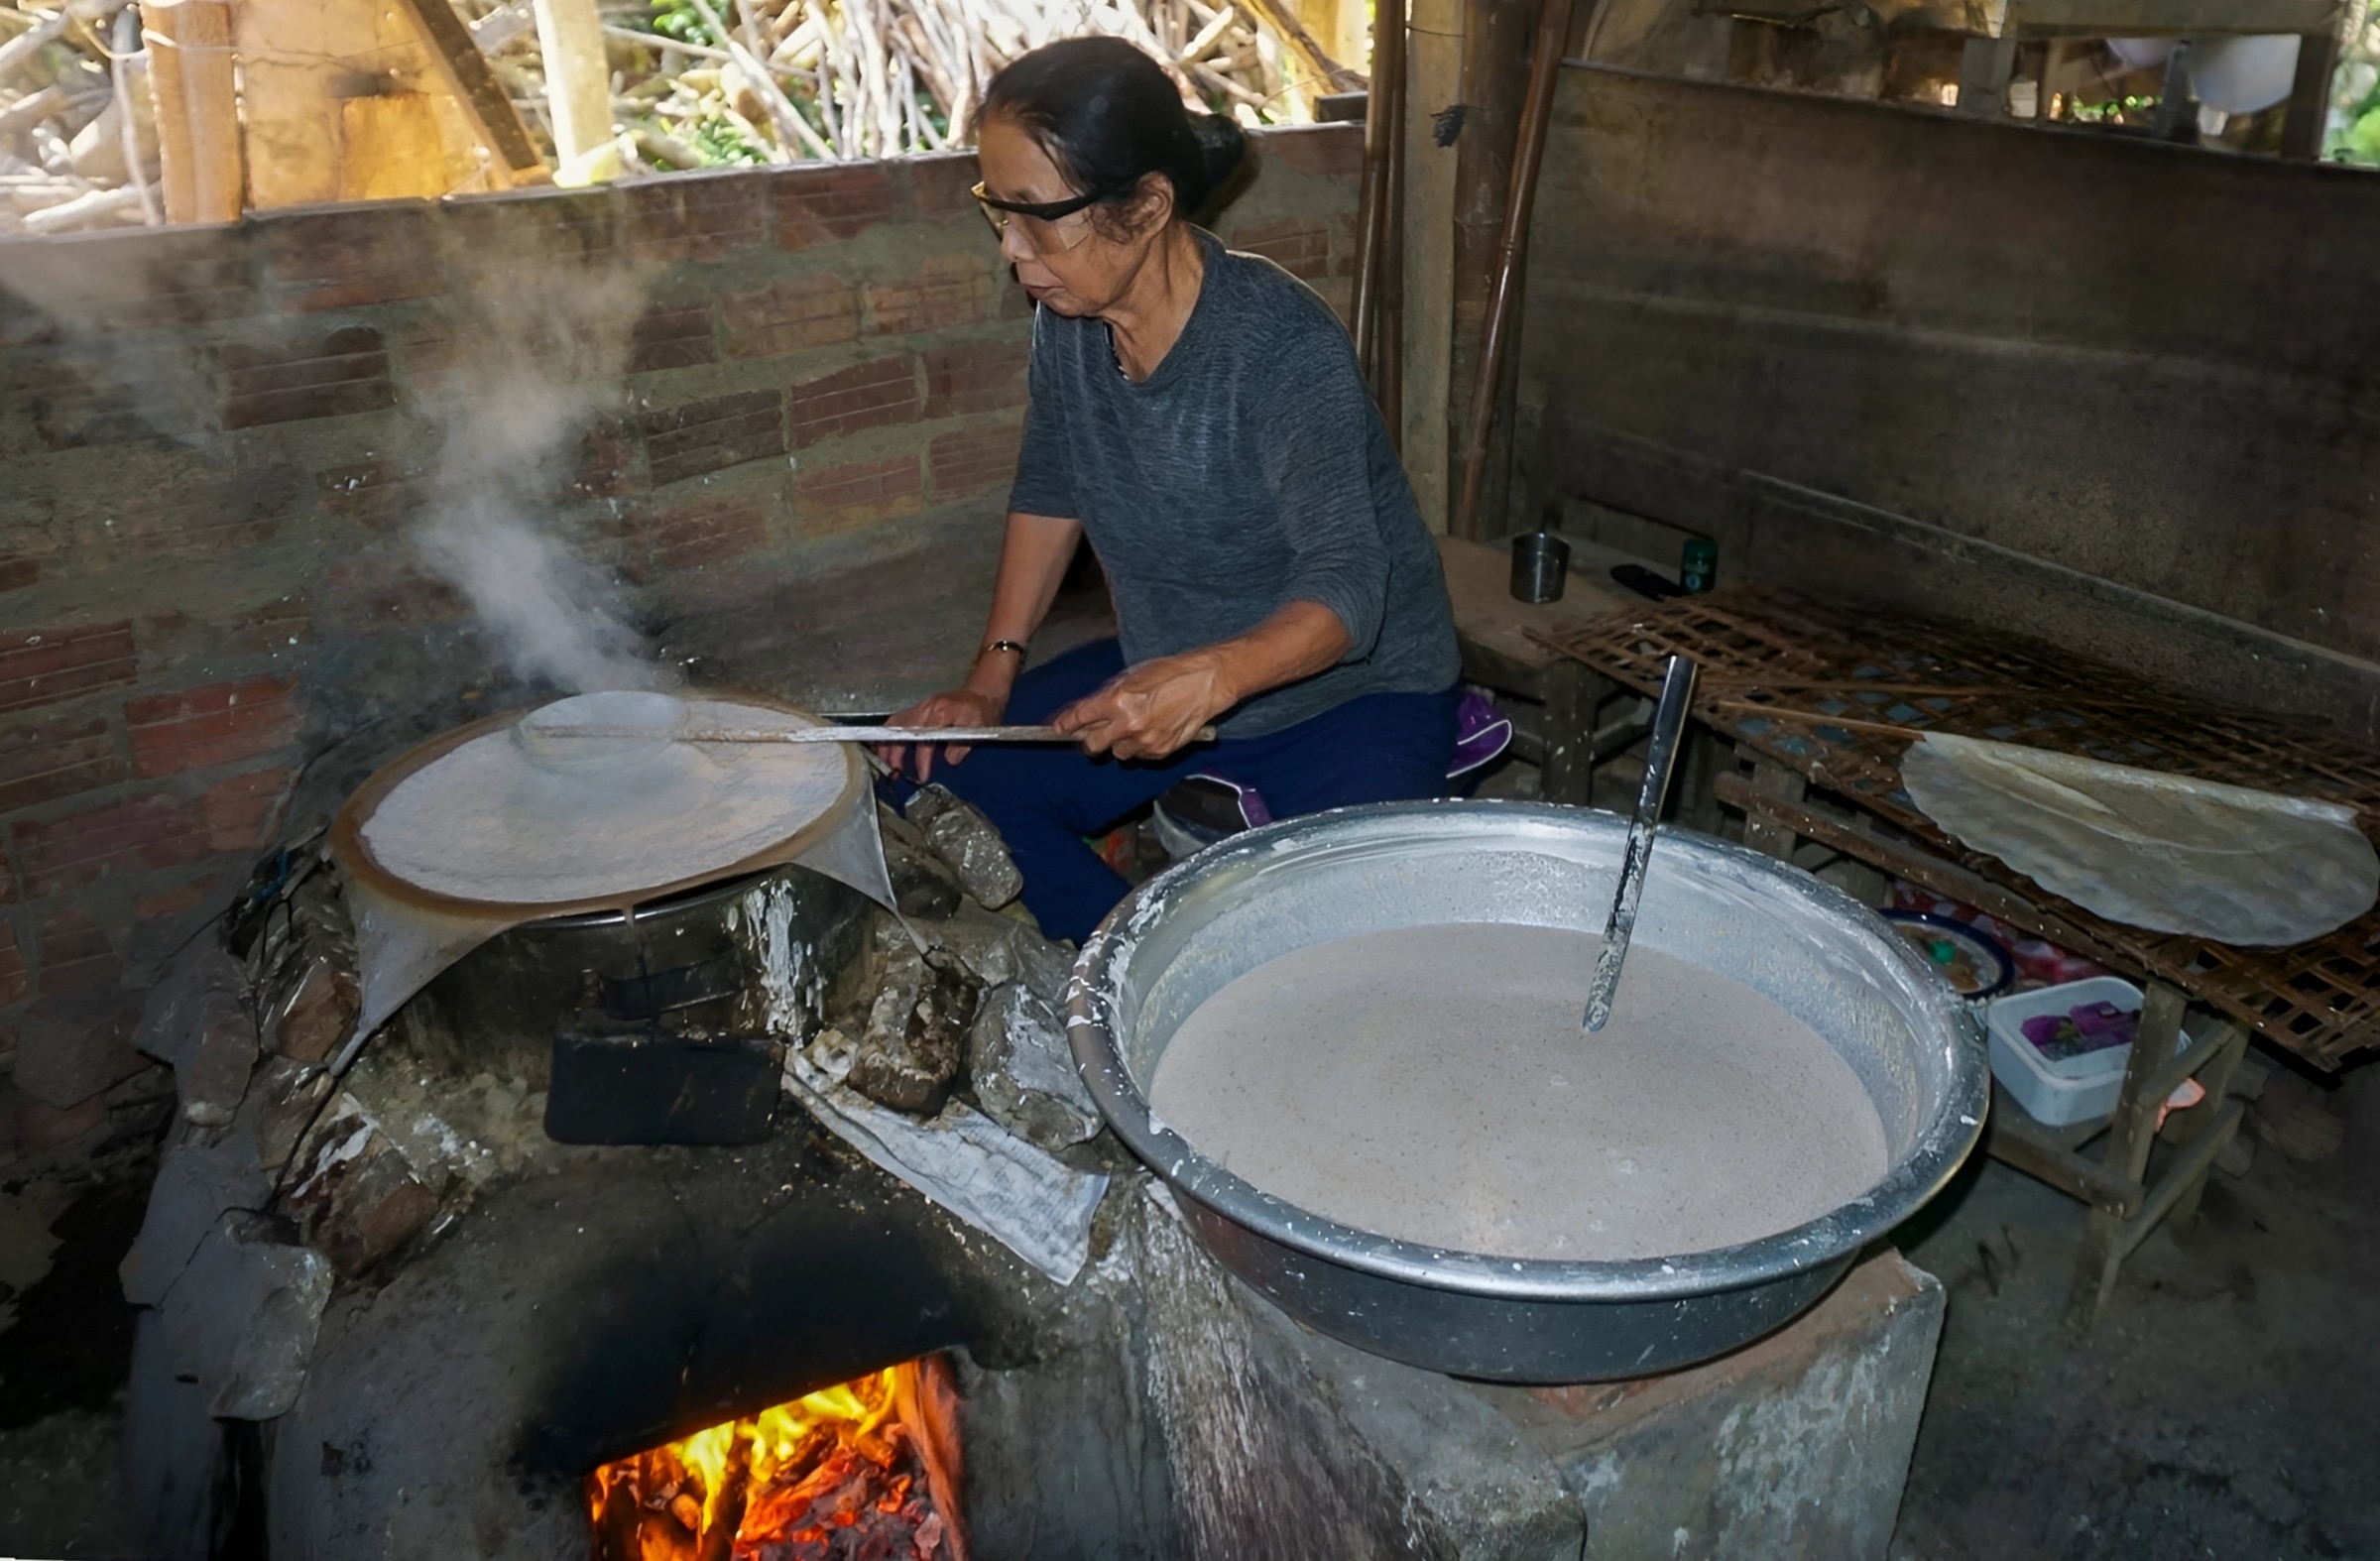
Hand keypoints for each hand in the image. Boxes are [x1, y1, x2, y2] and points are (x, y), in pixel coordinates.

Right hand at [878, 687, 1003, 781]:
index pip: (925, 738)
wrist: (980, 695)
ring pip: (894, 725)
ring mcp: (919, 708)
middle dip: (894, 753)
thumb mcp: (979, 729)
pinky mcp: (917, 711)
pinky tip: (883, 748)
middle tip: (894, 772)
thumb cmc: (980, 711)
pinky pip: (896, 723)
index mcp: (941, 712)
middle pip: (901, 730)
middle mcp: (926, 708)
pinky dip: (887, 736)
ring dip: (886, 745)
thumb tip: (949, 759)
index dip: (922, 759)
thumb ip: (963, 745)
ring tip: (885, 763)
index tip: (923, 775)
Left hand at [1054, 653, 1231, 761]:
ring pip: (1117, 753)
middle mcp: (1128, 724)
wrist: (1206, 683)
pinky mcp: (1160, 751)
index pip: (1080, 718)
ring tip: (1133, 727)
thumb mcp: (1133, 676)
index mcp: (1118, 700)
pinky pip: (1139, 756)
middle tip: (1094, 733)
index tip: (1059, 728)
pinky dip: (1140, 747)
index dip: (1066, 724)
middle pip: (1093, 745)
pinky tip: (1151, 730)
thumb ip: (1107, 695)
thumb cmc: (1170, 673)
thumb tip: (1086, 710)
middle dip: (1090, 740)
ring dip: (1119, 743)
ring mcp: (1145, 741)